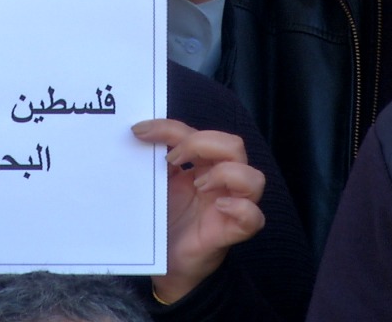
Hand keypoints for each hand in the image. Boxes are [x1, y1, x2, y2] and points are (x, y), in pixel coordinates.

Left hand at [132, 118, 264, 302]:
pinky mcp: (233, 232)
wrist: (166, 265)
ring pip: (254, 178)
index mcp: (202, 166)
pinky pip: (254, 217)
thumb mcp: (156, 186)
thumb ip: (153, 163)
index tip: (139, 131)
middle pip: (233, 145)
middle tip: (171, 159)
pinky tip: (219, 206)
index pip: (195, 133)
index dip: (169, 127)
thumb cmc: (164, 221)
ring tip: (197, 185)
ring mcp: (231, 206)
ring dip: (225, 174)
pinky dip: (240, 207)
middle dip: (201, 143)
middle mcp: (221, 182)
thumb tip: (137, 136)